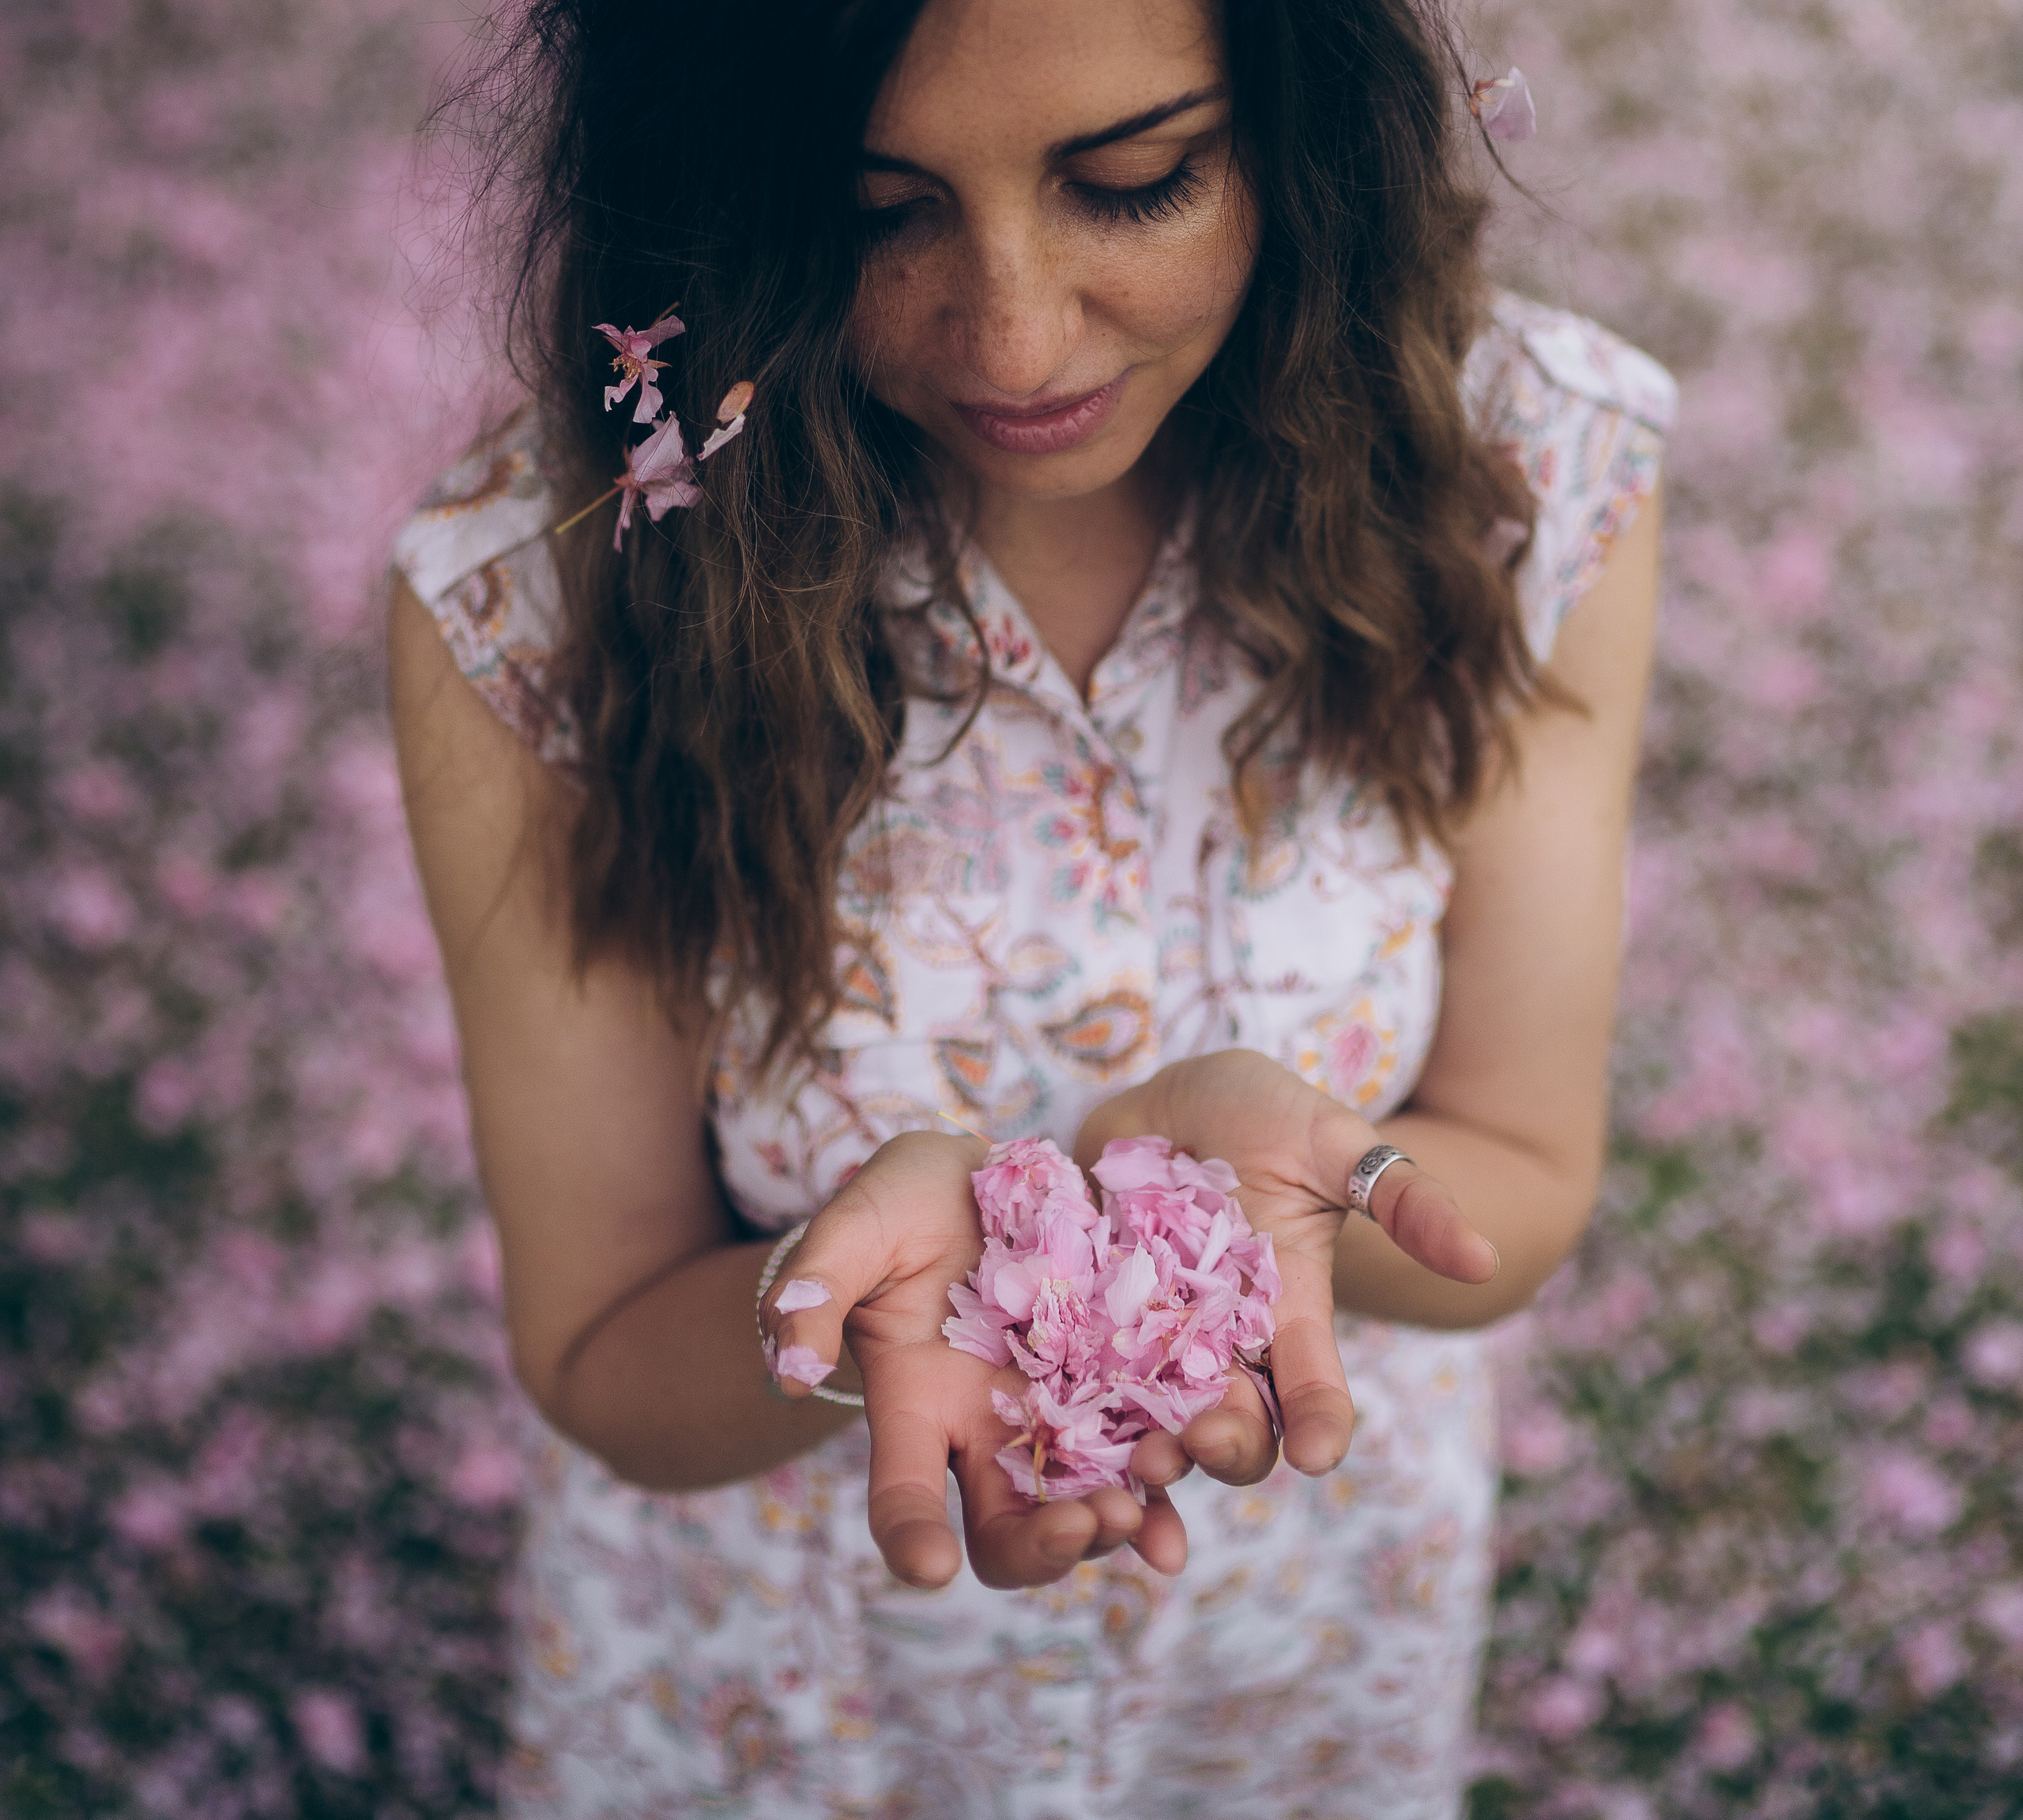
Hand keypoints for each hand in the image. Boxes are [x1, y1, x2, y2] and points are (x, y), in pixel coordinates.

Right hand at [759, 1131, 1189, 1589]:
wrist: (984, 1173)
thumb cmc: (903, 1206)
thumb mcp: (854, 1229)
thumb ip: (816, 1288)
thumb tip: (790, 1366)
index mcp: (915, 1408)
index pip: (901, 1493)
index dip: (909, 1535)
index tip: (925, 1567)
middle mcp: (990, 1433)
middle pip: (1010, 1530)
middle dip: (1044, 1546)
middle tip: (1081, 1527)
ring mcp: (1062, 1412)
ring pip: (1093, 1499)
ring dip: (1123, 1520)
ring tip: (1147, 1513)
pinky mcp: (1125, 1376)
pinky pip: (1158, 1438)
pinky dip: (1182, 1467)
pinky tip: (1207, 1465)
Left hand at [1074, 1050, 1496, 1479]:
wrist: (1170, 1093)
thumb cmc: (1265, 1113)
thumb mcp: (1337, 1143)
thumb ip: (1404, 1197)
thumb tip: (1485, 1259)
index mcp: (1288, 1313)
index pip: (1314, 1387)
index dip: (1321, 1423)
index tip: (1320, 1453)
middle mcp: (1219, 1341)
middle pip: (1232, 1423)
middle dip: (1226, 1444)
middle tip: (1205, 1441)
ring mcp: (1146, 1333)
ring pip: (1151, 1421)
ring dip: (1149, 1455)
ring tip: (1136, 1467)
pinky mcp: (1078, 1315)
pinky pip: (1072, 1381)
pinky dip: (1069, 1425)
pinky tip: (1054, 1452)